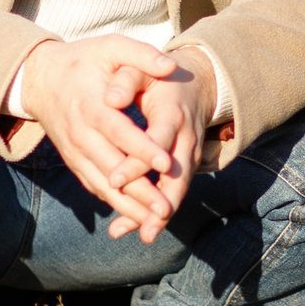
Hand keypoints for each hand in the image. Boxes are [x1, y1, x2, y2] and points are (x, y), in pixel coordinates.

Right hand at [14, 36, 181, 231]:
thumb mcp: (110, 47)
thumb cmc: (82, 59)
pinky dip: (112, 203)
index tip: (167, 164)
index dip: (142, 149)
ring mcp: (74, 150)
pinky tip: (134, 216)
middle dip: (139, 190)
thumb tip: (171, 66)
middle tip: (166, 209)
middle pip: (111, 166)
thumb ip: (141, 54)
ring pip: (102, 183)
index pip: (119, 131)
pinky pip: (93, 185)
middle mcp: (80, 133)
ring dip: (127, 205)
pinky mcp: (73, 160)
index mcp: (92, 105)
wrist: (40, 78)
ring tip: (154, 222)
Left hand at [105, 48, 218, 242]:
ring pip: (178, 189)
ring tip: (143, 236)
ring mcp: (189, 155)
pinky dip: (159, 212)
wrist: (195, 83)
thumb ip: (126, 79)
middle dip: (161, 202)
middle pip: (178, 175)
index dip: (138, 161)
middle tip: (144, 226)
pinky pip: (173, 191)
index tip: (114, 179)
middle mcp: (186, 139)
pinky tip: (140, 230)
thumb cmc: (158, 77)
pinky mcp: (185, 166)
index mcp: (172, 114)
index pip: (157, 141)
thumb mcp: (141, 69)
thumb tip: (109, 98)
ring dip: (162, 214)